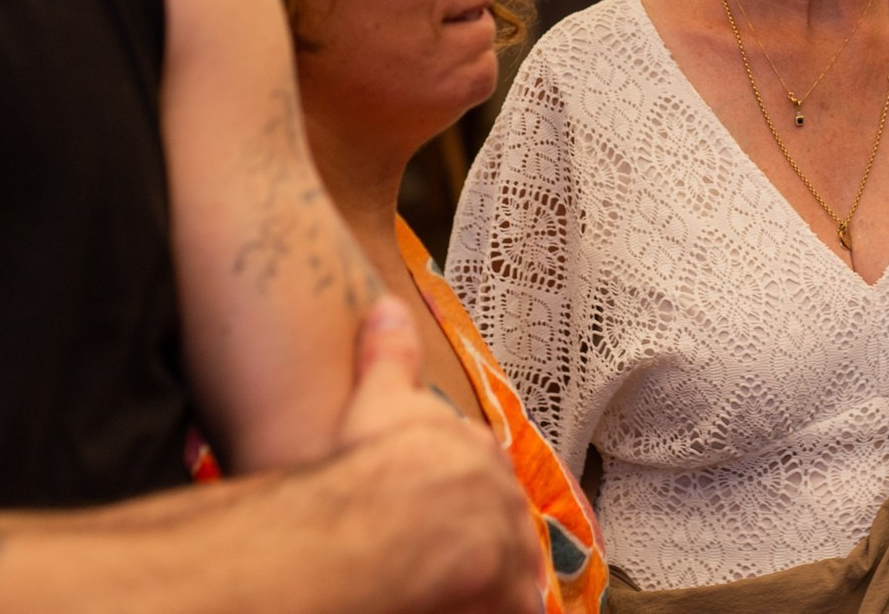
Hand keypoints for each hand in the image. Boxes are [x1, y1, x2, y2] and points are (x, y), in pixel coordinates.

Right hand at [315, 298, 538, 613]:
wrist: (381, 522)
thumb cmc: (373, 464)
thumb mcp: (379, 399)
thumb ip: (389, 355)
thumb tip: (389, 304)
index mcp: (480, 449)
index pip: (481, 468)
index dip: (459, 492)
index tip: (440, 509)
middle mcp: (506, 494)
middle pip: (499, 518)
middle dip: (480, 535)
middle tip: (444, 557)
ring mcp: (512, 546)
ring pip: (514, 566)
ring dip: (494, 577)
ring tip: (460, 589)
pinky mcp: (510, 596)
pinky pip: (515, 607)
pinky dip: (498, 606)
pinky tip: (470, 608)